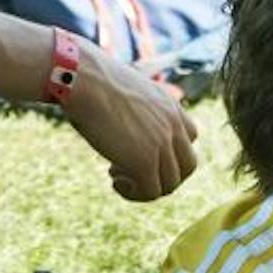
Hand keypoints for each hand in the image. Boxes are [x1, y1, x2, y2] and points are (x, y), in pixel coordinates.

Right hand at [60, 36, 199, 200]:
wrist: (82, 79)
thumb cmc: (91, 81)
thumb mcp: (124, 90)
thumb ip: (135, 107)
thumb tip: (122, 121)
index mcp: (170, 106)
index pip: (190, 138)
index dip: (169, 151)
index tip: (140, 149)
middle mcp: (172, 125)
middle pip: (187, 166)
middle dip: (163, 175)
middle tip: (134, 170)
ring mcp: (161, 144)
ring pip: (171, 184)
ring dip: (145, 186)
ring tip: (118, 175)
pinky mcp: (144, 162)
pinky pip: (151, 193)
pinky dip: (134, 193)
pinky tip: (115, 180)